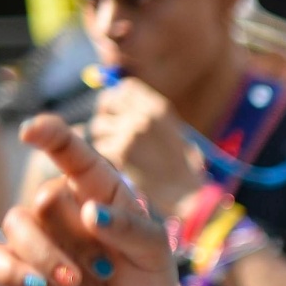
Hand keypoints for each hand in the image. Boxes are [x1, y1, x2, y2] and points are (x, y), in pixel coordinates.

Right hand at [0, 116, 178, 285]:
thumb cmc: (147, 272)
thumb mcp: (154, 250)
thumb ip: (129, 227)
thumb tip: (91, 210)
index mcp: (98, 188)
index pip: (71, 152)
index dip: (50, 134)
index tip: (33, 130)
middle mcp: (62, 205)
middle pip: (45, 199)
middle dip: (76, 236)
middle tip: (106, 266)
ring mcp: (38, 234)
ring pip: (18, 225)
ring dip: (47, 257)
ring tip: (76, 282)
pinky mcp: (19, 266)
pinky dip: (12, 272)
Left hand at [88, 78, 206, 216]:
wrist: (186, 197)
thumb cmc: (182, 170)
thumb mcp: (173, 134)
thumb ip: (148, 117)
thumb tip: (115, 102)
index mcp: (159, 108)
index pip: (126, 88)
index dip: (118, 99)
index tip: (116, 111)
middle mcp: (143, 116)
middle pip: (107, 102)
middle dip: (105, 115)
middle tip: (111, 132)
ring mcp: (129, 133)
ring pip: (98, 127)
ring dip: (104, 139)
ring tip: (122, 156)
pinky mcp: (118, 151)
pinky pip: (100, 147)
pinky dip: (107, 157)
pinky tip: (122, 167)